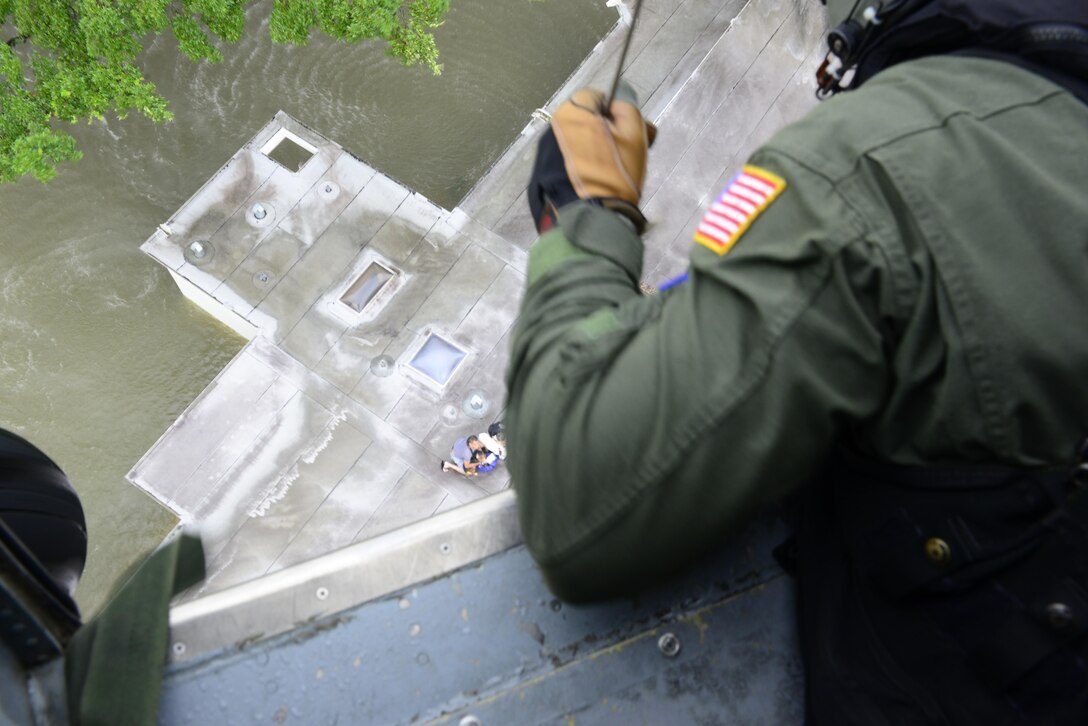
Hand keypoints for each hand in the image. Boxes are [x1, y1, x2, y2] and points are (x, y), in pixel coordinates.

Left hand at [528, 82, 655, 233]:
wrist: (592, 216)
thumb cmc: (616, 171)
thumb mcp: (634, 133)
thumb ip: (627, 107)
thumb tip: (617, 104)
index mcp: (571, 112)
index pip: (596, 96)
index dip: (615, 112)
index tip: (626, 132)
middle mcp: (552, 127)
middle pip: (584, 120)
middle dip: (603, 130)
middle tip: (623, 153)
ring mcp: (544, 152)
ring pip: (575, 140)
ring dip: (591, 147)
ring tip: (608, 170)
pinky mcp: (542, 174)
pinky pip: (565, 160)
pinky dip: (579, 165)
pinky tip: (592, 180)